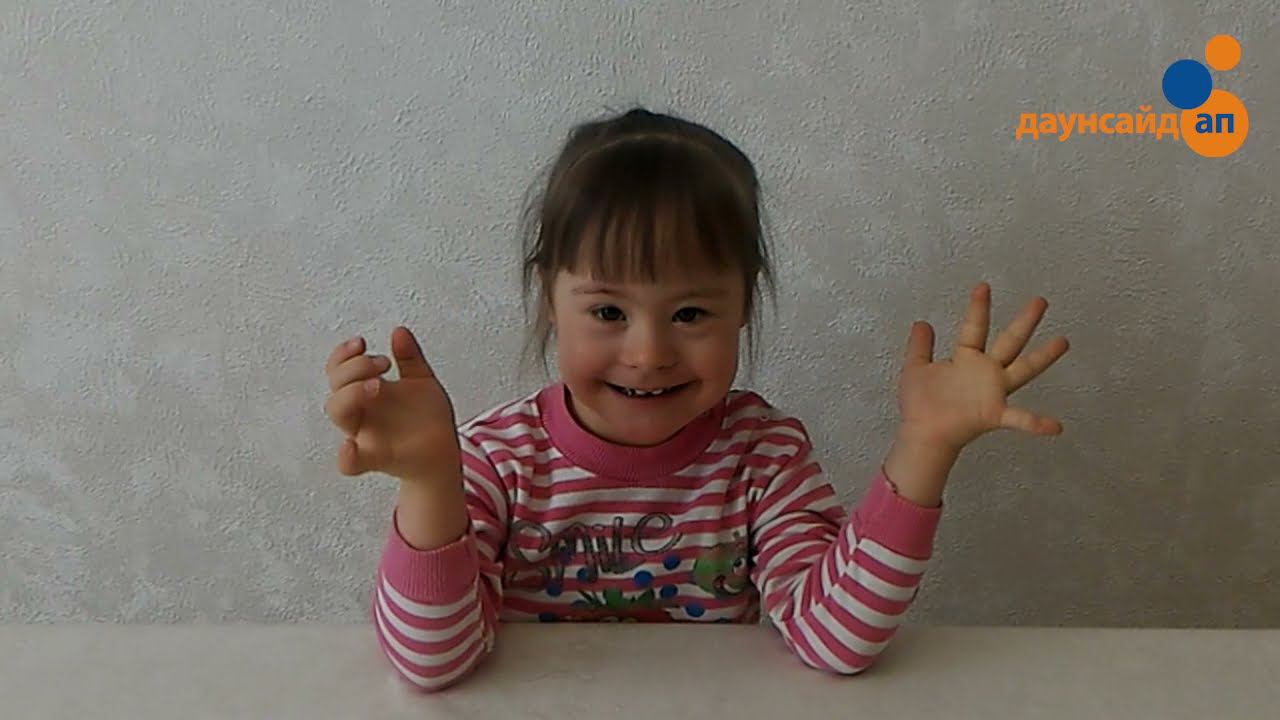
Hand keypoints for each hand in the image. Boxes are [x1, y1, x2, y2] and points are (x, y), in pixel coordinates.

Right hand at [323, 326, 461, 483]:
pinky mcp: (376, 458)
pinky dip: (346, 456)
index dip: (342, 355)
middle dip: (353, 369)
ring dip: (351, 394)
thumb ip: (410, 358)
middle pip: (336, 388)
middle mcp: (361, 411)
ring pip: (339, 413)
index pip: (339, 370)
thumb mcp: (421, 380)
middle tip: (382, 364)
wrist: (443, 450)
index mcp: (366, 391)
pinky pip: (350, 462)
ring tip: (378, 385)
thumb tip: (399, 331)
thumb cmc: (426, 418)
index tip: (362, 343)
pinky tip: (351, 446)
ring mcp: (366, 434)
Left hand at [896, 282, 1069, 450]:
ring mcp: (992, 392)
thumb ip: (920, 346)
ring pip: (1023, 369)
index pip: (974, 327)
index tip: (983, 286)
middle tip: (1040, 301)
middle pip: (1009, 341)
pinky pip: (1020, 419)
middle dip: (1024, 322)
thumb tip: (922, 323)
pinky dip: (1037, 423)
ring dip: (1044, 357)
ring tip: (1063, 341)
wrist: (921, 434)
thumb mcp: (915, 369)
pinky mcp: (993, 414)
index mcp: (966, 358)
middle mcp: (985, 372)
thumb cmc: (920, 405)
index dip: (978, 307)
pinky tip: (1056, 428)